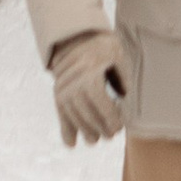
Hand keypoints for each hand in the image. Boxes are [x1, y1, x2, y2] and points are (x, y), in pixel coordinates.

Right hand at [52, 30, 128, 144]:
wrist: (75, 37)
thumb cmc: (102, 47)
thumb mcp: (117, 57)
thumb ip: (122, 78)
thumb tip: (123, 97)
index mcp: (90, 73)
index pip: (101, 104)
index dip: (111, 119)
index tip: (119, 128)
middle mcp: (73, 83)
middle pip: (87, 113)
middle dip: (99, 128)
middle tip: (109, 136)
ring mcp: (62, 88)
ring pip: (74, 116)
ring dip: (84, 131)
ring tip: (94, 140)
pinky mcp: (57, 92)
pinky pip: (61, 113)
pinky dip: (66, 129)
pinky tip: (70, 143)